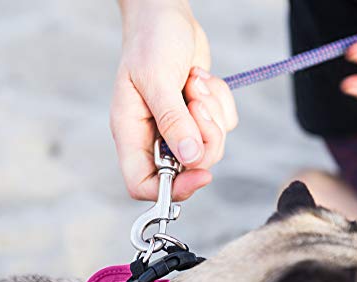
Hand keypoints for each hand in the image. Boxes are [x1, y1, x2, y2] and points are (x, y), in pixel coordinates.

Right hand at [111, 0, 237, 200]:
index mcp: (132, 133)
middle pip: (189, 167)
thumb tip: (191, 158)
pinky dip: (221, 102)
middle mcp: (155, 136)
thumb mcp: (157, 78)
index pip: (143, 184)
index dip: (172, 189)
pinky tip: (202, 79)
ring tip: (195, 82)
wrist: (168, 15)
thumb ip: (173, 120)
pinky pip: (224, 126)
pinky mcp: (200, 116)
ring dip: (212, 114)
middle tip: (197, 104)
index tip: (200, 174)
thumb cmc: (150, 41)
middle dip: (204, 137)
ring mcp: (180, 128)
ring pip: (211, 147)